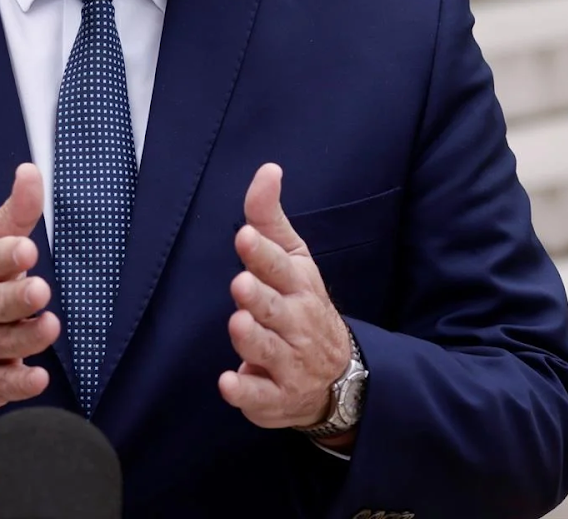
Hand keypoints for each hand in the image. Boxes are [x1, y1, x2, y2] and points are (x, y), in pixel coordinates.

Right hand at [0, 163, 60, 411]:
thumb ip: (15, 212)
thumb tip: (32, 170)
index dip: (7, 255)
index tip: (26, 249)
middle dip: (17, 297)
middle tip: (38, 290)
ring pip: (4, 343)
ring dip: (27, 337)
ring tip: (49, 326)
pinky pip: (0, 386)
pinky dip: (19, 383)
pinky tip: (37, 377)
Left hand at [218, 163, 351, 433]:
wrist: (338, 376)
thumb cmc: (302, 304)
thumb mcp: (293, 259)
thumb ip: (269, 218)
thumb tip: (268, 169)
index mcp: (299, 285)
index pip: (281, 267)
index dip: (262, 254)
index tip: (244, 236)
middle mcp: (297, 323)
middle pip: (275, 309)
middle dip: (259, 297)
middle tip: (242, 284)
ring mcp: (289, 363)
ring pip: (267, 350)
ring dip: (253, 339)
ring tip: (240, 323)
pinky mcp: (275, 398)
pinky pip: (259, 397)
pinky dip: (245, 393)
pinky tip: (229, 383)